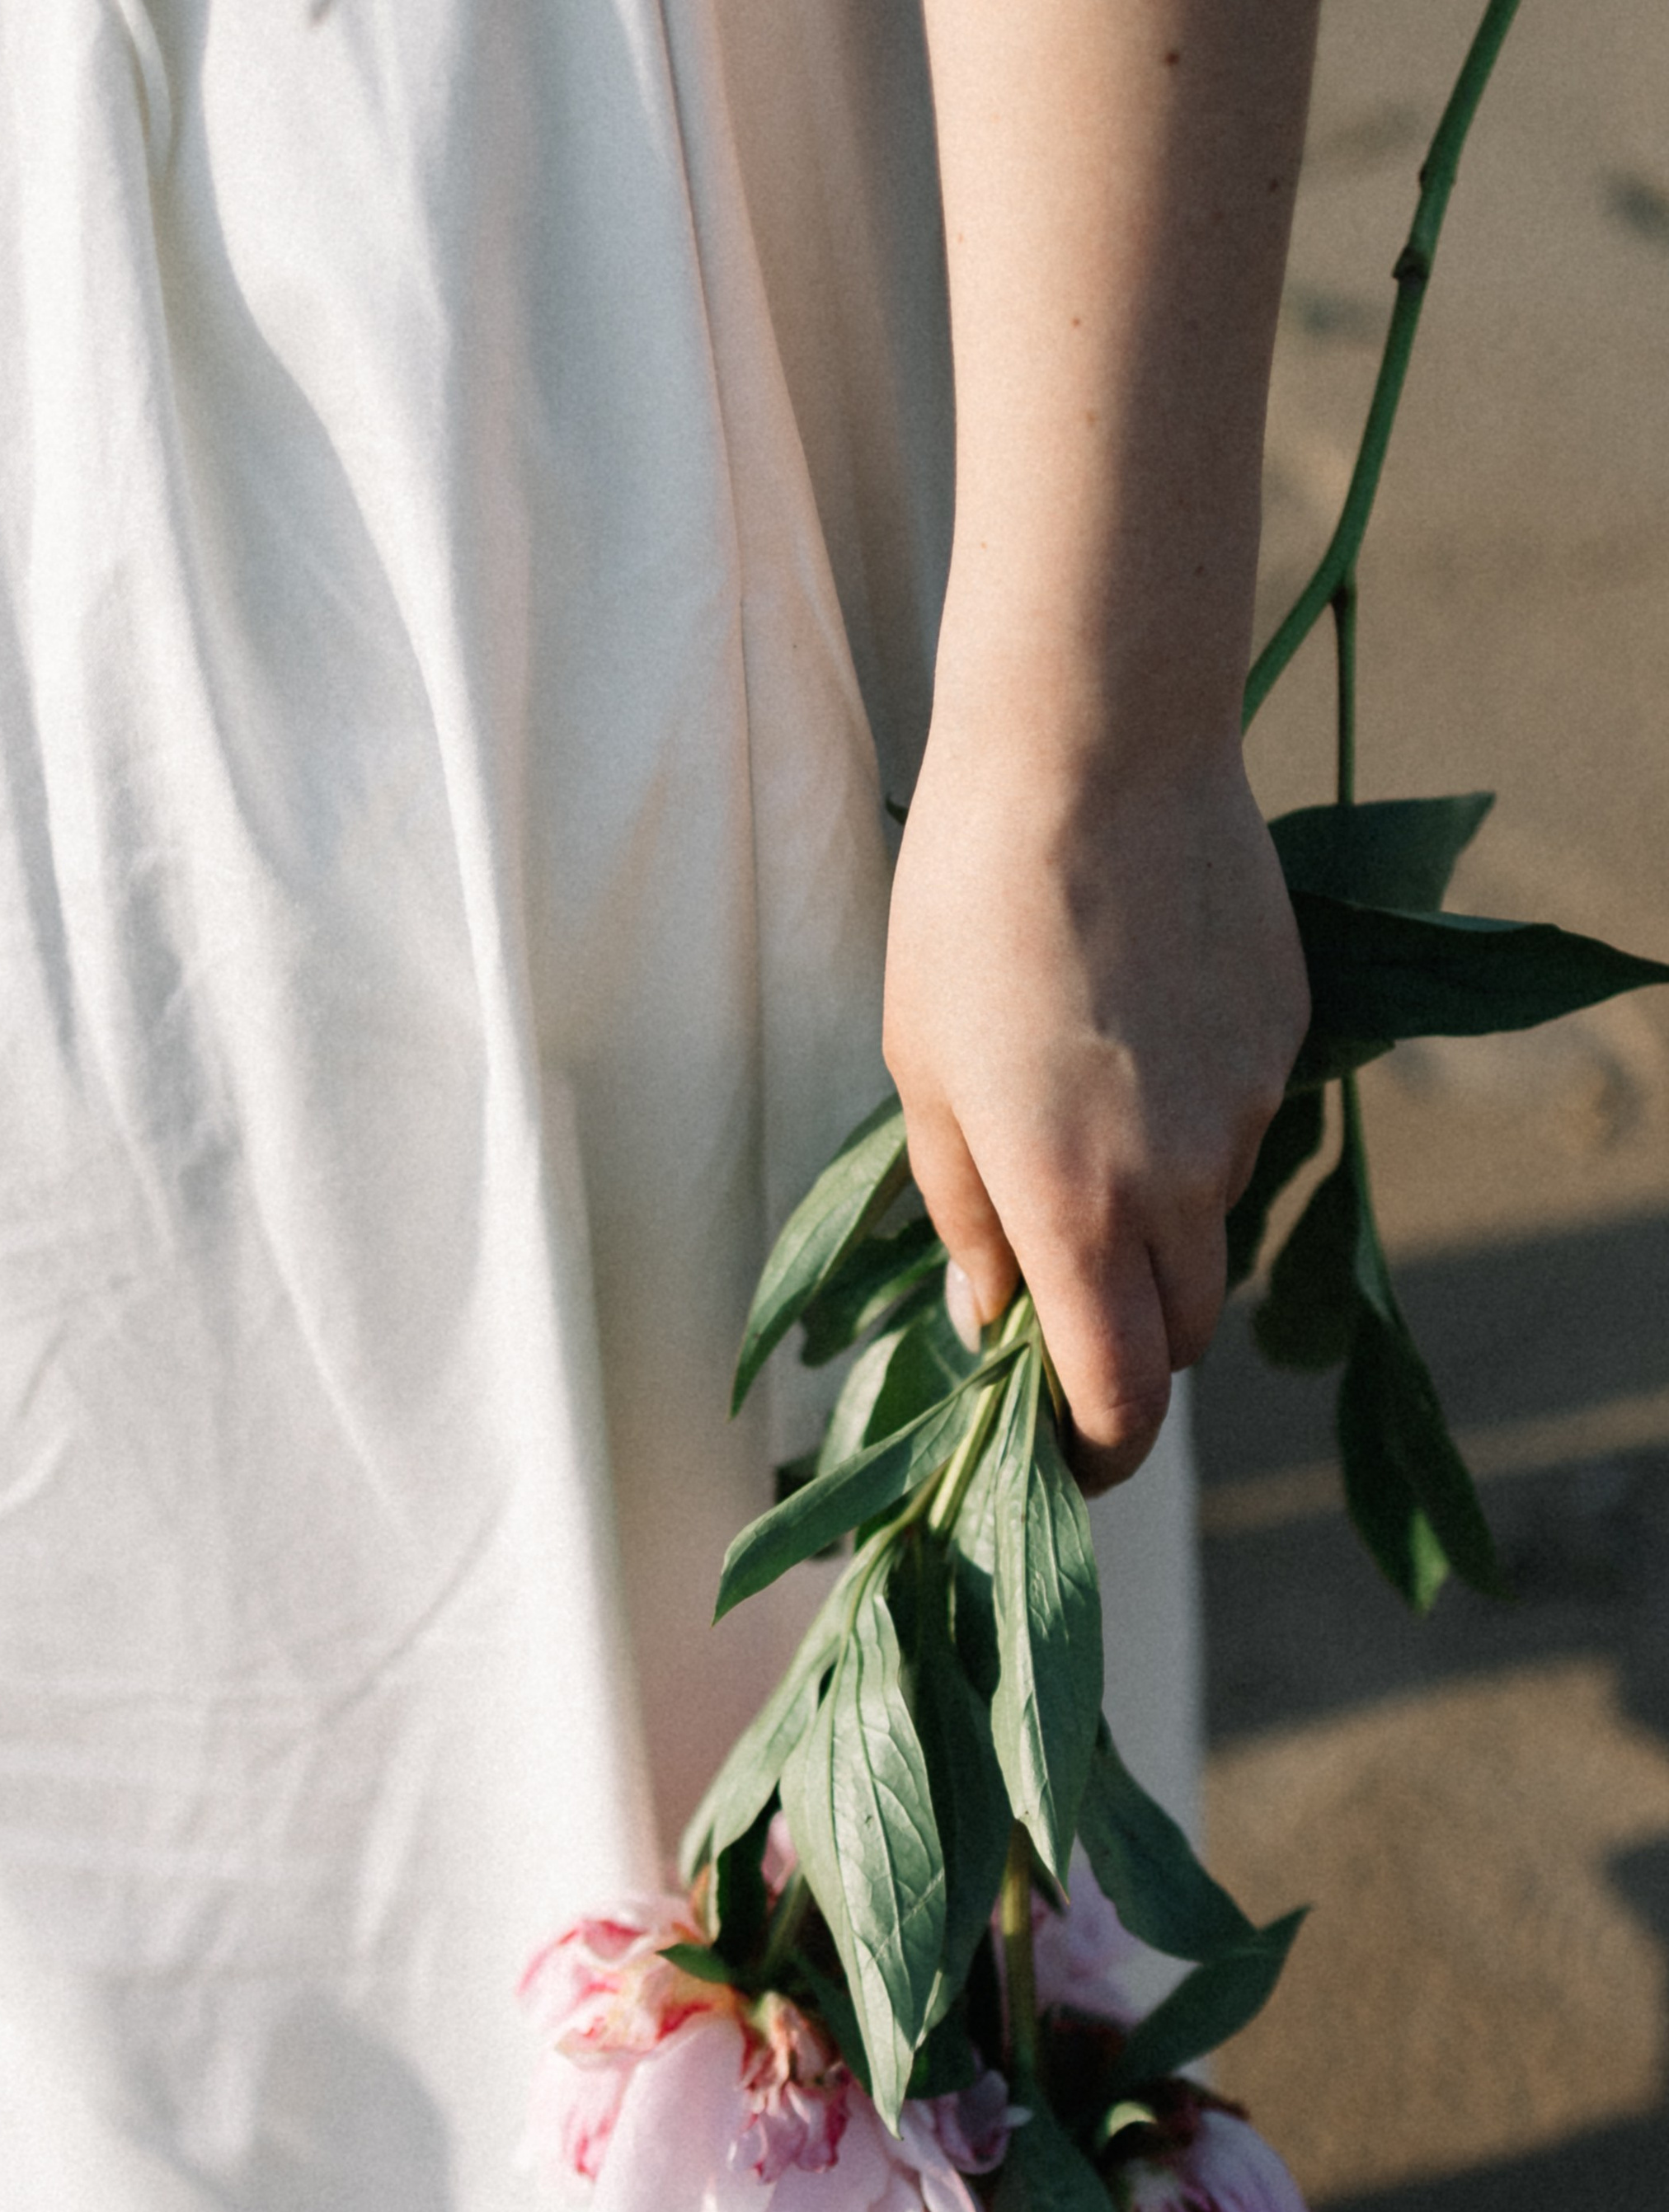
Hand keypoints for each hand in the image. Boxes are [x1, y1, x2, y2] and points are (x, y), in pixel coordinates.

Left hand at [883, 735, 1308, 1491]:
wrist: (1096, 750)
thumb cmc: (969, 911)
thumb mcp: (924, 1077)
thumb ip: (966, 1216)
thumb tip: (993, 1315)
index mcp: (1078, 1209)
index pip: (1121, 1398)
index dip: (1097, 1454)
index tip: (1066, 1461)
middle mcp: (1183, 1183)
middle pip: (1184, 1333)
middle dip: (1128, 1346)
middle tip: (1058, 1306)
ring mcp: (1251, 1109)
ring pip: (1216, 1229)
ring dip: (1160, 1232)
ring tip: (1084, 1130)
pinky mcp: (1288, 1037)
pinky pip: (1244, 1130)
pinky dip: (1194, 1131)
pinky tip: (1137, 1038)